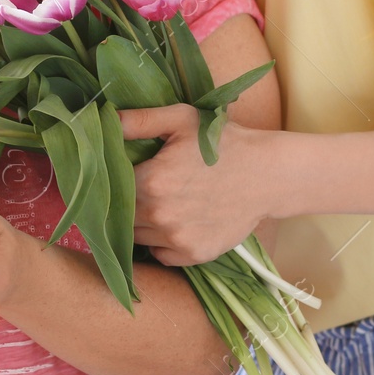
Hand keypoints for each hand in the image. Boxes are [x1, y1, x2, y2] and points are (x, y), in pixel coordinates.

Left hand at [120, 103, 269, 265]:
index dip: (112, 182)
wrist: (267, 175)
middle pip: (121, 215)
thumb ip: (139, 121)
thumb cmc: (223, 143)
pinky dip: (161, 242)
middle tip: (141, 190)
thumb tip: (105, 120)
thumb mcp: (181, 120)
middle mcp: (160, 214)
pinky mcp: (194, 254)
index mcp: (151, 181)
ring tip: (159, 204)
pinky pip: (160, 253)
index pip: (111, 188)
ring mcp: (177, 238)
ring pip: (137, 236)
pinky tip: (174, 222)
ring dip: (141, 224)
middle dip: (125, 203)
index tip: (119, 176)